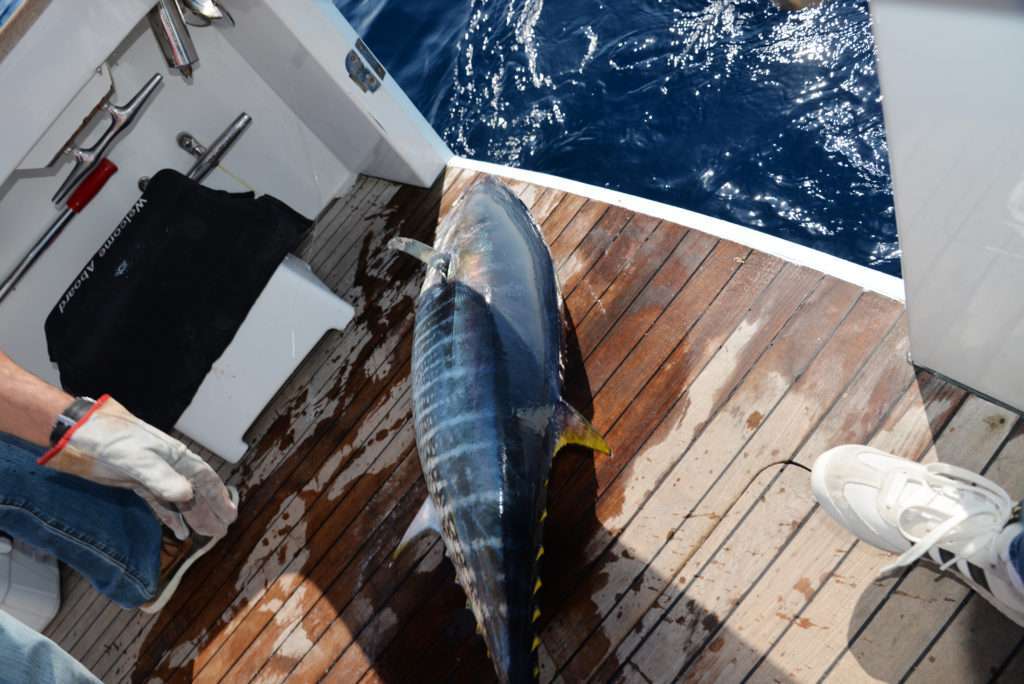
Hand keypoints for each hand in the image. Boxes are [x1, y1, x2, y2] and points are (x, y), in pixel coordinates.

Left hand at [40, 396, 236, 538]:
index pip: (205, 480)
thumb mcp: (138, 459)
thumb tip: (188, 496)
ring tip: (207, 534)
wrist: (83, 433)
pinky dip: (172, 517)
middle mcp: (170, 467)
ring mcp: (154, 476)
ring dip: (194, 516)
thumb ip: (162, 478)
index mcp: (177, 457)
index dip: (219, 498)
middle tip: (223, 530)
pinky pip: (161, 504)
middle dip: (211, 510)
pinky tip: (179, 531)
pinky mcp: (138, 484)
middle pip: (196, 492)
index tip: (230, 515)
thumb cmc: (113, 440)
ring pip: (181, 500)